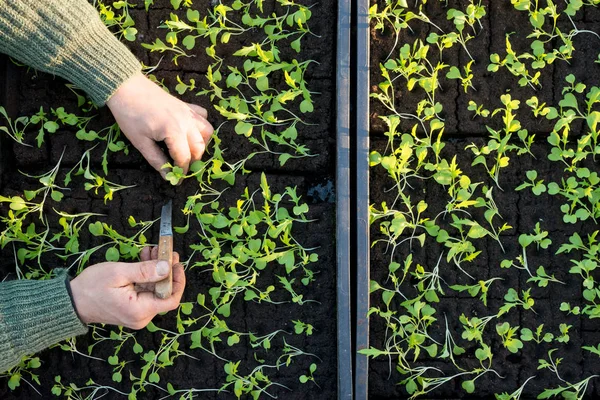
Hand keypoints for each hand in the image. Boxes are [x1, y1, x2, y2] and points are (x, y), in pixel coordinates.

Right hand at [70, 247, 185, 328]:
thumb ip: (145, 271)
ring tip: (152, 250)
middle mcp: (142, 316)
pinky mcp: (133, 309)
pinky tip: (145, 259)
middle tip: (165, 250)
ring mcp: (137, 314)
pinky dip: (147, 276)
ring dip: (156, 270)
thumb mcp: (119, 273)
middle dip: (166, 270)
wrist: (71, 301)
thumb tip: (168, 267)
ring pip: (155, 290)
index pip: (171, 299)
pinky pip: (146, 292)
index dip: (178, 281)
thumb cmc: (91, 286)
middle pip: (164, 293)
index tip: (176, 263)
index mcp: (140, 310)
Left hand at [107, 72, 213, 177]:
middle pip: (199, 147)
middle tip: (180, 166)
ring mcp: (188, 112)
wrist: (127, 88)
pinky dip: (201, 126)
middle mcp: (186, 121)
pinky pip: (203, 116)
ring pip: (207, 132)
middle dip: (192, 160)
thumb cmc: (129, 115)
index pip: (184, 157)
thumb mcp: (140, 142)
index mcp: (174, 131)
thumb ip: (157, 160)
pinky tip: (191, 131)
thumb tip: (168, 177)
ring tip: (189, 150)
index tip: (176, 180)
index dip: (181, 171)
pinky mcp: (187, 105)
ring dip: (201, 144)